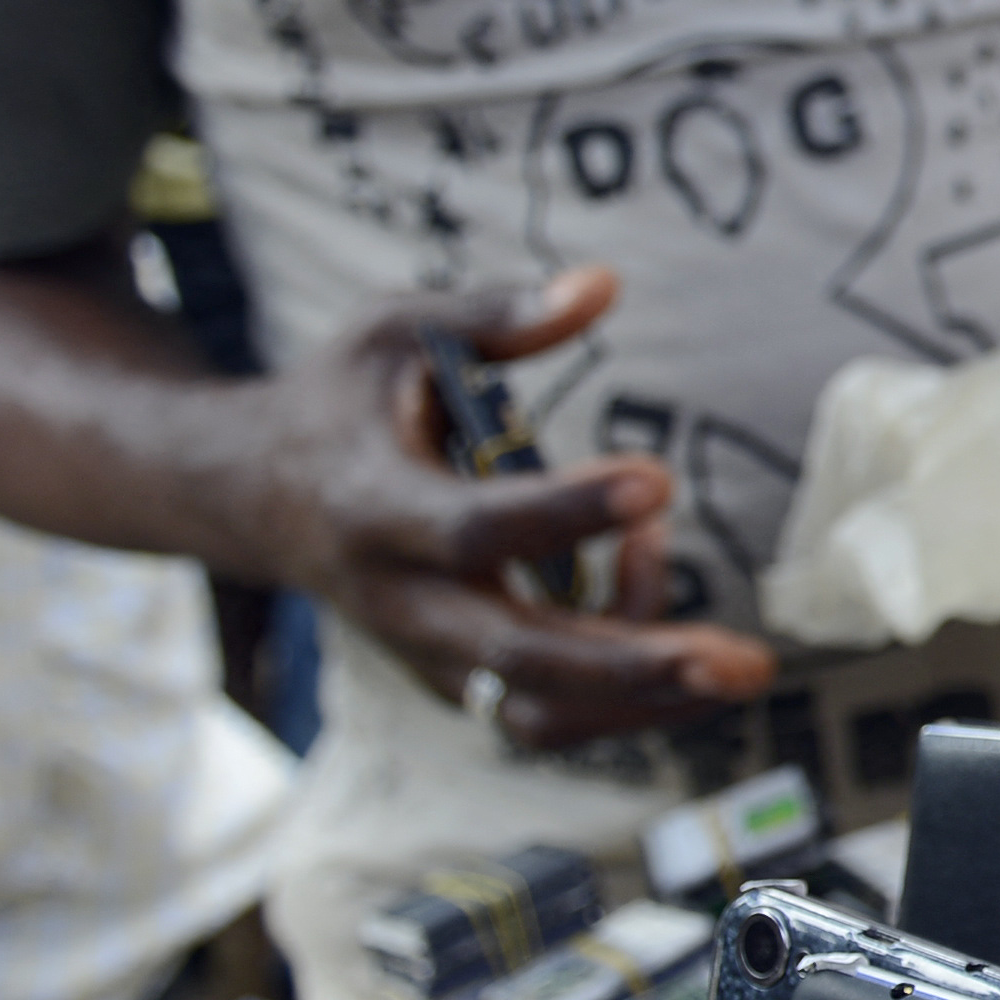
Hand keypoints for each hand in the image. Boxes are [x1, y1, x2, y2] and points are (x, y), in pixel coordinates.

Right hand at [262, 268, 776, 750]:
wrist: (256, 496)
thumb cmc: (343, 400)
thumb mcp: (396, 331)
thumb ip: (498, 317)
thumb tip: (603, 285)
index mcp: (372, 507)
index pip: (472, 530)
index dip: (565, 513)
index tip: (658, 477)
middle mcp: (398, 600)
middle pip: (515, 657)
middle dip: (635, 665)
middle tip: (742, 661)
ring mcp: (426, 654)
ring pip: (537, 713)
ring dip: (645, 697)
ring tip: (737, 659)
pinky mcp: (456, 680)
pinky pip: (545, 714)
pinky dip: (621, 686)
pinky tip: (661, 589)